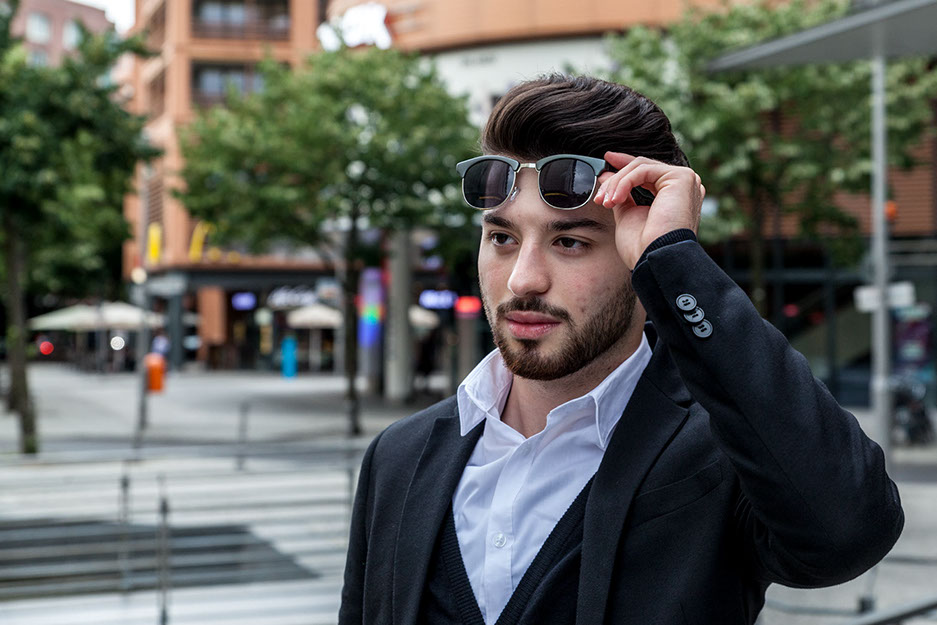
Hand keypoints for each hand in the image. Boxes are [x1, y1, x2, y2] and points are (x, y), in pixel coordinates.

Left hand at [593, 151, 704, 269]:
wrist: (654, 259)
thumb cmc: (643, 246)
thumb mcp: (628, 215)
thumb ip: (621, 194)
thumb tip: (606, 175)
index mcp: (674, 196)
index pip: (647, 173)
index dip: (625, 165)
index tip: (606, 161)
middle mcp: (683, 187)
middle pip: (642, 168)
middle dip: (616, 178)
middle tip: (599, 195)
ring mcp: (685, 180)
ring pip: (640, 167)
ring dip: (617, 183)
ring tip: (606, 202)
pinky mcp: (682, 177)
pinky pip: (643, 170)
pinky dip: (624, 183)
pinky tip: (615, 200)